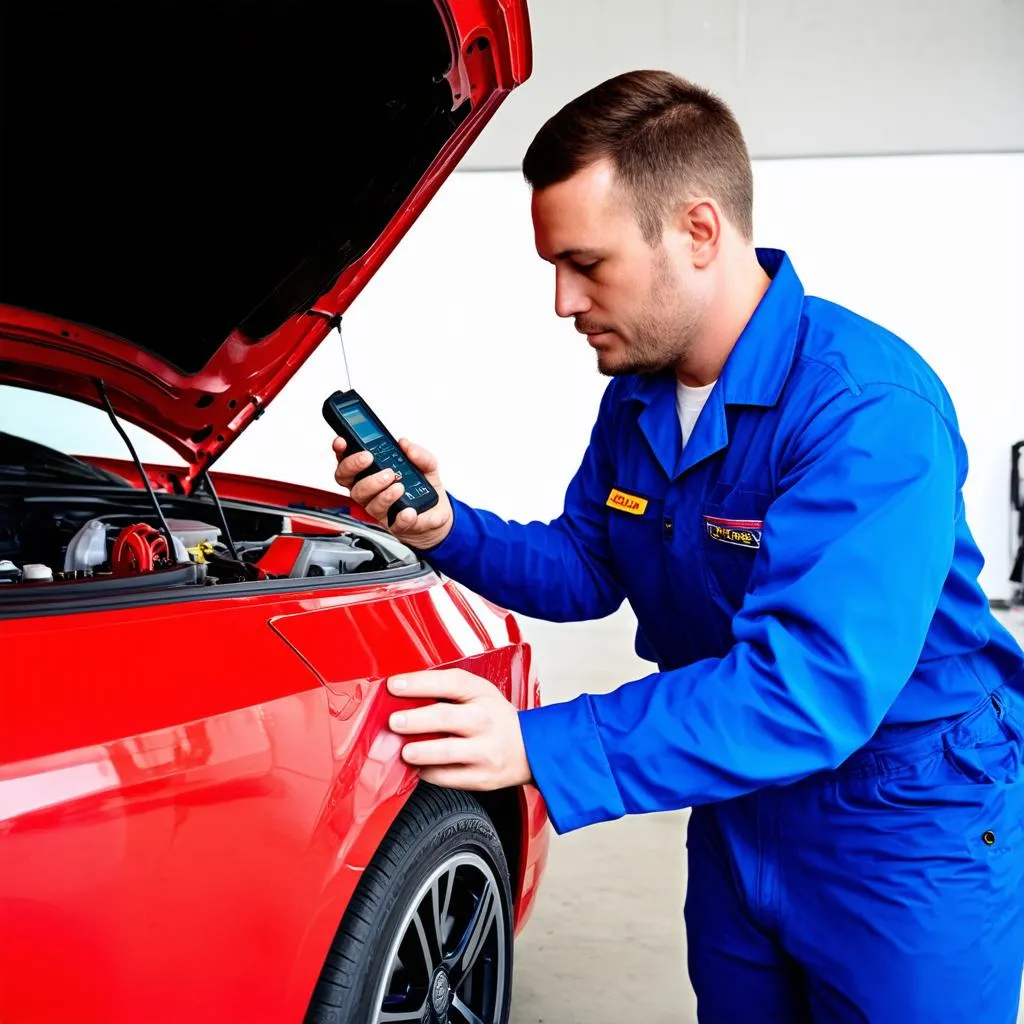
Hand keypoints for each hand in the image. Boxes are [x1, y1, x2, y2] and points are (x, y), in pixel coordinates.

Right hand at [332, 436, 453, 548]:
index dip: (341, 451)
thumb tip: (405, 444)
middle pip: (349, 481)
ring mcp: (380, 509)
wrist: (437, 514)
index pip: (346, 462)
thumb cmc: (423, 488)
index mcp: (371, 473)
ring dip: (381, 493)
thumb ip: (418, 454)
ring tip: (398, 486)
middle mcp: (370, 491)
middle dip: (356, 468)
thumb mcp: (427, 465)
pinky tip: (408, 511)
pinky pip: (394, 523)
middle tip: (371, 460)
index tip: (343, 442)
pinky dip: (401, 517)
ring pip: (368, 502)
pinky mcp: (395, 525)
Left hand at [387, 669, 532, 789]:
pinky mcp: (482, 778)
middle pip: (448, 718)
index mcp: (481, 694)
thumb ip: (446, 691)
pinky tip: (420, 767)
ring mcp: (485, 751)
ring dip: (423, 751)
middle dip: (418, 720)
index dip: (420, 683)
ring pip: (449, 752)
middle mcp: (485, 721)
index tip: (394, 685)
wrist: (530, 748)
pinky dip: (430, 773)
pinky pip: (450, 777)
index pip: (451, 683)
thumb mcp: (479, 693)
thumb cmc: (494, 717)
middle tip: (395, 721)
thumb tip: (401, 696)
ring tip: (406, 752)